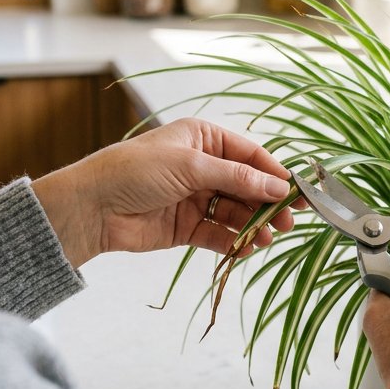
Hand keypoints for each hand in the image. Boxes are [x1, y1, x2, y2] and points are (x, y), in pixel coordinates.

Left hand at [32, 118, 296, 267]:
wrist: (92, 207)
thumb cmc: (134, 171)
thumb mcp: (191, 167)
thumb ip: (237, 179)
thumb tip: (278, 187)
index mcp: (203, 139)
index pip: (250, 155)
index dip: (275, 174)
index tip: (297, 191)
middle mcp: (202, 167)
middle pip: (247, 186)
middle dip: (268, 204)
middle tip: (289, 221)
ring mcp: (196, 198)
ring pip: (236, 212)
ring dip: (253, 225)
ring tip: (267, 238)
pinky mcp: (187, 227)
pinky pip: (219, 234)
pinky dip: (233, 242)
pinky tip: (245, 249)